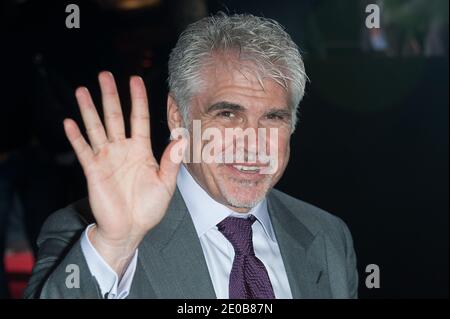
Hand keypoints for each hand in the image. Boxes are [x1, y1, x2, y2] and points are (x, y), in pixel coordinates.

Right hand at [63, 71, 185, 273]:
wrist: (130, 229)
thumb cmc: (149, 208)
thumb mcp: (166, 184)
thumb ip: (171, 161)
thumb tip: (181, 138)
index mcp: (141, 150)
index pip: (139, 118)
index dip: (137, 99)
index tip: (135, 79)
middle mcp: (123, 149)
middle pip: (115, 117)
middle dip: (110, 96)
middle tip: (104, 75)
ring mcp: (106, 158)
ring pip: (96, 128)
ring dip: (88, 110)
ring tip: (82, 90)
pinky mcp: (93, 171)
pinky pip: (83, 150)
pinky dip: (76, 137)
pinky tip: (69, 122)